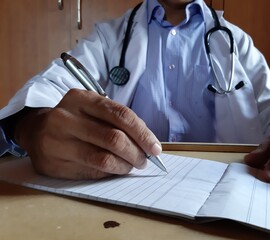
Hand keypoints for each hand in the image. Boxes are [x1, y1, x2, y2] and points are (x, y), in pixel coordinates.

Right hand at [14, 89, 161, 178]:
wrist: (36, 131)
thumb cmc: (75, 120)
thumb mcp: (93, 109)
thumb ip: (118, 121)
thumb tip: (147, 142)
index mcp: (81, 99)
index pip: (120, 115)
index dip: (142, 133)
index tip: (155, 147)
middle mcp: (66, 118)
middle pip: (114, 138)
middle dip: (136, 152)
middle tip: (144, 160)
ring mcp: (57, 142)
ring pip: (104, 159)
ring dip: (125, 165)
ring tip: (131, 165)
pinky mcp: (54, 164)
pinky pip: (92, 172)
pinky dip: (110, 172)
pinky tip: (114, 169)